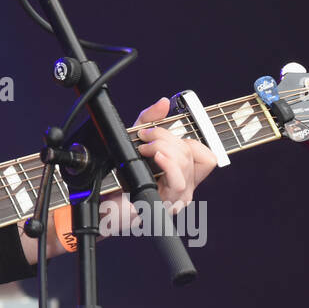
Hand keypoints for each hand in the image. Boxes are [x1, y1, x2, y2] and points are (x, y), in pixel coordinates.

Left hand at [130, 96, 218, 210]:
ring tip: (144, 150)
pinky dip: (168, 165)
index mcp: (183, 174)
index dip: (187, 139)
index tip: (157, 134)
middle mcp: (184, 187)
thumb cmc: (120, 175)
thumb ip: (149, 119)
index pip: (206, 157)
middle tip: (144, 140)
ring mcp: (176, 198)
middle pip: (190, 154)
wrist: (102, 200)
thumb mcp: (135, 140)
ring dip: (162, 148)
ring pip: (185, 164)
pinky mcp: (165, 204)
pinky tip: (157, 158)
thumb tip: (163, 103)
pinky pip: (178, 182)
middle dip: (164, 138)